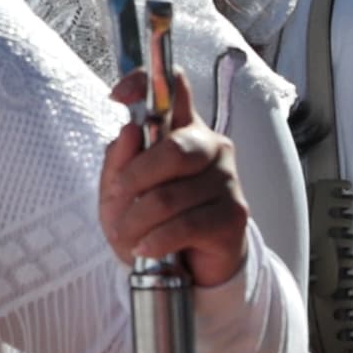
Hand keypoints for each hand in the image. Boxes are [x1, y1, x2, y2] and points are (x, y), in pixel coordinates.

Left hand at [99, 54, 251, 287]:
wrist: (188, 269)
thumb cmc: (154, 222)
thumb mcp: (120, 194)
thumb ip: (118, 162)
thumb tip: (129, 130)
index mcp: (182, 129)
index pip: (174, 88)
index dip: (145, 82)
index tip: (117, 95)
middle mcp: (210, 147)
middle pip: (173, 149)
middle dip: (135, 179)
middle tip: (119, 199)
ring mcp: (227, 180)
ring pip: (171, 196)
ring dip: (137, 222)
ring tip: (127, 236)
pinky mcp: (235, 215)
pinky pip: (185, 225)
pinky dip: (156, 241)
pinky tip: (147, 249)